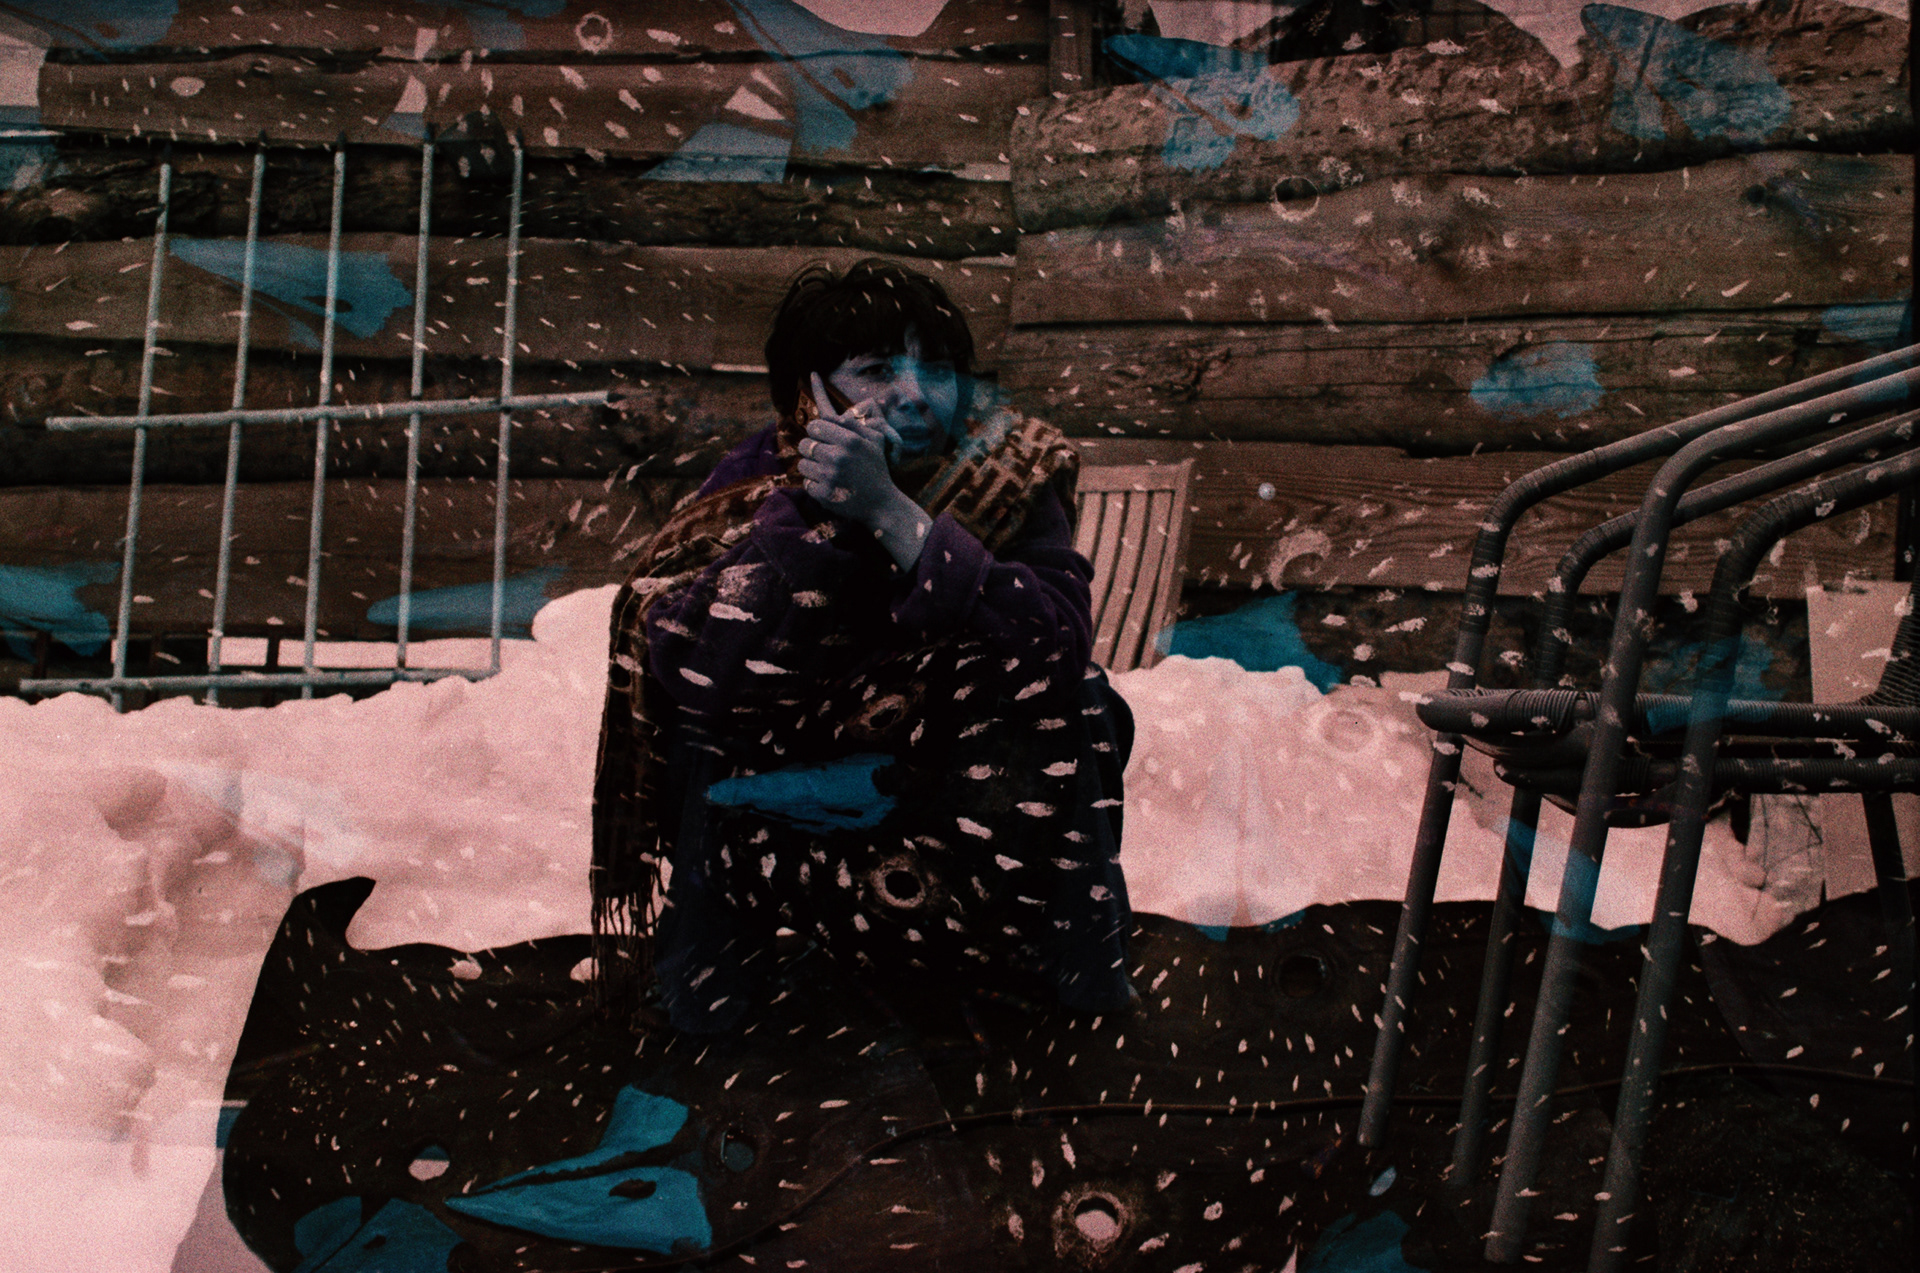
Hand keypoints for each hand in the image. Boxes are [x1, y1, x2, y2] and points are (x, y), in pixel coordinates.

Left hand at [798, 373, 908, 528]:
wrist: (881, 503)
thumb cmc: (876, 468)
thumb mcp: (874, 441)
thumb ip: (855, 424)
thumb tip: (836, 414)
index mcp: (849, 440)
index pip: (814, 425)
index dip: (816, 431)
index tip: (821, 437)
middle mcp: (838, 457)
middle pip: (804, 444)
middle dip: (811, 449)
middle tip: (823, 456)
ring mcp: (829, 477)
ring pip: (802, 464)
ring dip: (811, 467)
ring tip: (825, 471)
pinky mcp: (824, 495)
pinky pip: (805, 483)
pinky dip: (813, 484)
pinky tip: (828, 485)